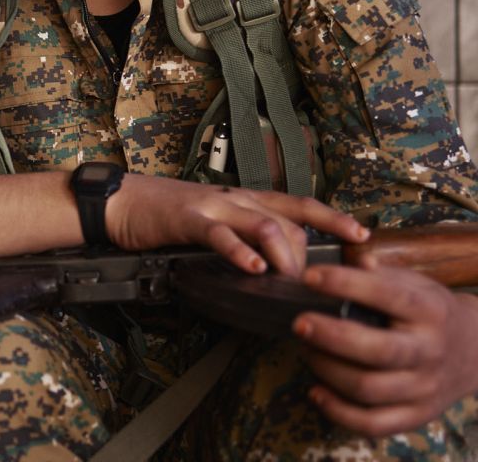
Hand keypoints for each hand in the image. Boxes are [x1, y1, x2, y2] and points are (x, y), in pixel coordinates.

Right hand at [107, 175, 366, 276]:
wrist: (122, 201)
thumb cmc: (165, 215)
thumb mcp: (213, 221)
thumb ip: (240, 235)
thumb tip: (271, 267)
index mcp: (244, 199)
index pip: (299, 205)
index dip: (333, 217)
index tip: (362, 234)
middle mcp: (236, 198)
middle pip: (290, 223)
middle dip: (307, 257)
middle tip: (308, 288)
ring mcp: (213, 206)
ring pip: (265, 225)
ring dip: (283, 257)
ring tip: (287, 282)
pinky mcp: (188, 218)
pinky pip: (221, 234)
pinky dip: (240, 252)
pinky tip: (252, 269)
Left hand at [294, 261, 477, 436]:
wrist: (476, 352)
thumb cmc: (430, 312)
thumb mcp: (416, 284)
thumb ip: (382, 274)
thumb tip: (355, 261)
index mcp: (430, 312)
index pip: (387, 296)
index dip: (345, 284)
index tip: (309, 276)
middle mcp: (430, 351)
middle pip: (377, 351)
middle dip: (330, 337)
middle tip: (299, 323)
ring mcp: (425, 388)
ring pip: (369, 389)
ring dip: (327, 370)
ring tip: (306, 350)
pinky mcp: (417, 415)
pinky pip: (374, 424)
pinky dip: (339, 412)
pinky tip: (316, 391)